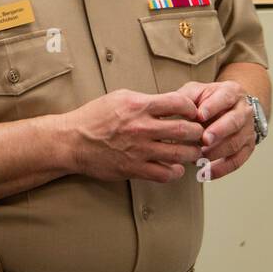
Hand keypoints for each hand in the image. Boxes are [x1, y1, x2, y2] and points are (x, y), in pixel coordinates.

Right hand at [62, 89, 202, 183]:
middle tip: (200, 134)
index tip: (193, 113)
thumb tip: (169, 103)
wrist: (72, 141)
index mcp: (139, 106)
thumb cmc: (95, 117)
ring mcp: (139, 150)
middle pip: (185, 130)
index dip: (192, 108)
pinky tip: (175, 168)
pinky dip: (175, 172)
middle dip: (198, 132)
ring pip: (179, 154)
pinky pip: (164, 174)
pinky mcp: (134, 168)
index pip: (178, 103)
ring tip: (193, 151)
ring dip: (191, 153)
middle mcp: (141, 127)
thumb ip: (145, 100)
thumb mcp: (120, 97)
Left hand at [178, 80, 256, 180]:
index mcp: (231, 92)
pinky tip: (206, 172)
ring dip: (217, 152)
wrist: (231, 106)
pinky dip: (222, 169)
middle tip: (204, 140)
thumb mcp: (197, 91)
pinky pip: (237, 161)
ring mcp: (247, 130)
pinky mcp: (247, 147)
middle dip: (219, 131)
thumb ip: (185, 97)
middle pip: (235, 121)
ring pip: (236, 143)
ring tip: (199, 157)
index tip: (199, 115)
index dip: (213, 107)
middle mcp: (244, 111)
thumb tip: (170, 108)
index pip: (225, 97)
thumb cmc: (209, 100)